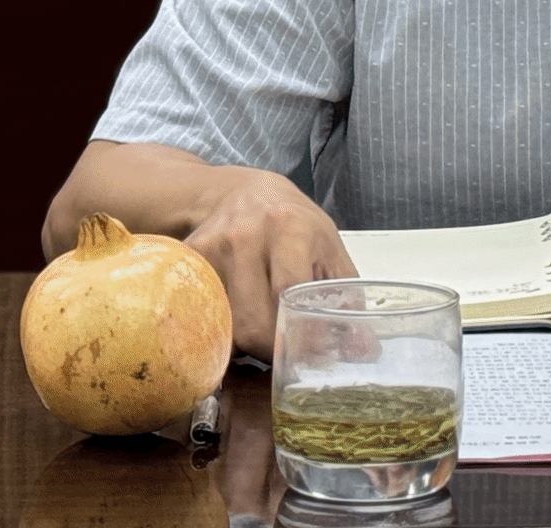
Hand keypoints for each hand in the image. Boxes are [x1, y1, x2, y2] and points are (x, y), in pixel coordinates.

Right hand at [182, 165, 356, 358]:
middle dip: (269, 349)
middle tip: (282, 350)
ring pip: (222, 325)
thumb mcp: (329, 250)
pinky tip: (231, 321)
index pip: (288, 292)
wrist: (242, 194)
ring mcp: (212, 247)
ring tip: (258, 332)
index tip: (308, 355)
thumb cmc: (294, 225)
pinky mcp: (187, 259)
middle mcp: (246, 235)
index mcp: (290, 229)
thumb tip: (363, 352)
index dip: (298, 334)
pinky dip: (216, 330)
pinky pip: (198, 314)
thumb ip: (346, 299)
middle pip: (251, 321)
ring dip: (242, 344)